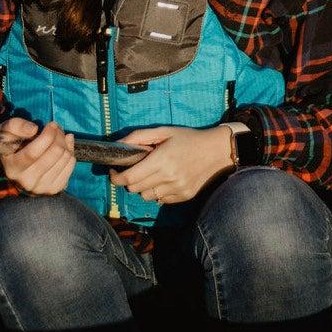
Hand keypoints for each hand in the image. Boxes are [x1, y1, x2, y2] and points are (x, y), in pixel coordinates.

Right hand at [0, 118, 75, 195]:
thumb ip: (16, 126)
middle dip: (59, 135)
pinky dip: (70, 153)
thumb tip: (33, 129)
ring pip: (65, 157)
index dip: (48, 134)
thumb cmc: (14, 147)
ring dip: (65, 142)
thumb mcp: (7, 133)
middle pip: (54, 152)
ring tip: (59, 138)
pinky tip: (64, 149)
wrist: (18, 171)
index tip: (51, 124)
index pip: (34, 152)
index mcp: (13, 168)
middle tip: (56, 129)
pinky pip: (71, 165)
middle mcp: (27, 181)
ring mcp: (41, 187)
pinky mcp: (54, 189)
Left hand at [110, 125, 232, 204]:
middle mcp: (168, 177)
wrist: (217, 151)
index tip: (114, 171)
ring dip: (143, 187)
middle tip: (134, 169)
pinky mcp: (183, 197)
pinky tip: (165, 179)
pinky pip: (160, 200)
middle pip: (135, 189)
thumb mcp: (164, 131)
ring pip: (146, 196)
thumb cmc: (189, 138)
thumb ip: (140, 136)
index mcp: (161, 159)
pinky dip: (157, 192)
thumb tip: (119, 144)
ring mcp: (176, 189)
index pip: (129, 178)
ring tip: (152, 174)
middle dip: (129, 180)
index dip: (117, 177)